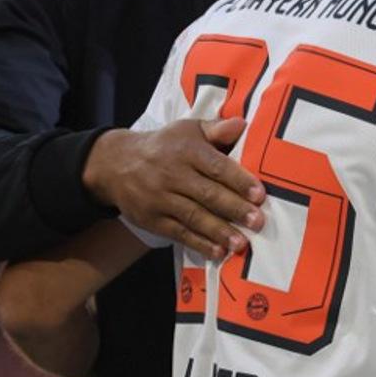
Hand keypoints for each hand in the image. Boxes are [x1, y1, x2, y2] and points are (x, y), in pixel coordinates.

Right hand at [82, 117, 264, 259]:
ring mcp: (160, 198)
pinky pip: (178, 232)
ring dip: (219, 231)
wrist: (117, 164)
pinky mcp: (152, 219)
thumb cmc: (164, 146)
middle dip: (234, 209)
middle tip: (257, 222)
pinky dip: (199, 243)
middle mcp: (172, 173)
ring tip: (241, 243)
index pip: (215, 165)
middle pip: (207, 193)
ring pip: (193, 216)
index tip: (259, 194)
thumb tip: (243, 124)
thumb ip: (216, 129)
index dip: (238, 180)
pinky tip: (218, 252)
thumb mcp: (187, 130)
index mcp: (186, 149)